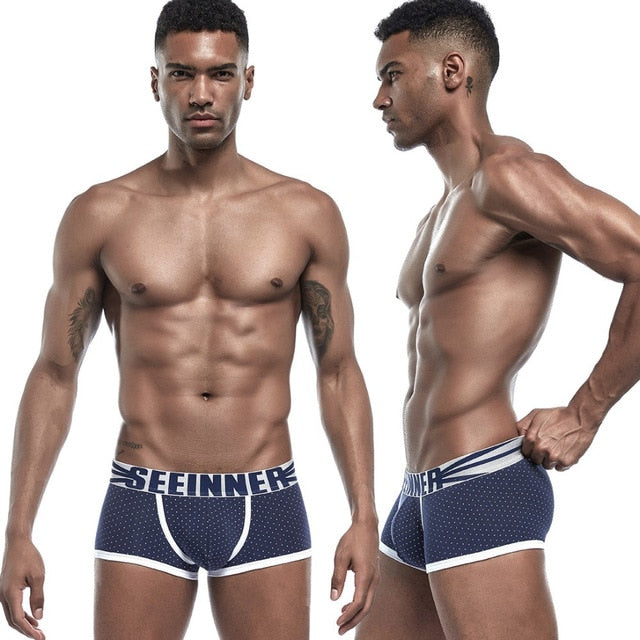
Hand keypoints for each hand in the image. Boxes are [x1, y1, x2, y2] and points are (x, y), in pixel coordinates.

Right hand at [0, 539, 45, 638]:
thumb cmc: (29, 557)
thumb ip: (38, 597)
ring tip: (38, 630)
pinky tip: (33, 617)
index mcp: (10, 594)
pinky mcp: (6, 589)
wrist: (17, 543)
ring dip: (24, 623)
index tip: (40, 638)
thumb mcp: (38, 576)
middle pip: (13, 621)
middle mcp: (3, 596)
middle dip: (26, 630)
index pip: (18, 619)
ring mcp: (3, 593)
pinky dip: (22, 614)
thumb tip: (39, 617)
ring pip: (12, 615)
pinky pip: (13, 607)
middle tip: (41, 637)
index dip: (29, 631)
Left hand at [330, 520, 379, 634]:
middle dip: (353, 621)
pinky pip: (368, 594)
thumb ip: (337, 578)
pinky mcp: (373, 574)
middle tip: (340, 630)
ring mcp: (375, 577)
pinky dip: (359, 603)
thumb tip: (333, 598)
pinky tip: (348, 604)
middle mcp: (374, 579)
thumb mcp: (340, 557)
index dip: (348, 615)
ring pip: (368, 602)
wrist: (366, 526)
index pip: (358, 603)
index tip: (337, 622)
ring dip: (356, 613)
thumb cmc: (353, 538)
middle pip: (366, 607)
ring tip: (341, 620)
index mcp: (366, 576)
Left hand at [517, 405, 597, 470]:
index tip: (537, 445)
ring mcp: (554, 456)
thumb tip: (515, 437)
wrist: (580, 418)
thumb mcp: (535, 414)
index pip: (524, 452)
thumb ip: (522, 426)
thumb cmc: (558, 415)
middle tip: (549, 445)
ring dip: (550, 459)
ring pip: (547, 465)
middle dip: (540, 455)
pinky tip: (565, 450)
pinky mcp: (566, 462)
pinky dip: (562, 462)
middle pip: (535, 460)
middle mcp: (541, 448)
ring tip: (558, 447)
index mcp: (531, 438)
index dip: (531, 449)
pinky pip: (559, 468)